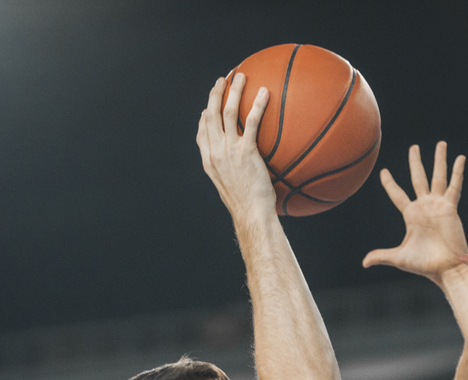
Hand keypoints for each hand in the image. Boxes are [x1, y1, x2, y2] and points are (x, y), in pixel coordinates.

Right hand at [196, 75, 274, 218]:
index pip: (201, 135)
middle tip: (222, 81)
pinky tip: (265, 93)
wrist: (251, 214)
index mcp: (209, 162)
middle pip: (211, 116)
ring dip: (234, 91)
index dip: (203, 119)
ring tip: (241, 76)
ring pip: (228, 112)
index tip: (207, 108)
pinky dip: (257, 105)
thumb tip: (246, 171)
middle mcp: (215, 153)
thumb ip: (235, 175)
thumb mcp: (233, 191)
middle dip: (215, 94)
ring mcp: (229, 151)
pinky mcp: (246, 151)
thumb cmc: (247, 207)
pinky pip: (252, 122)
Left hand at [363, 142, 467, 282]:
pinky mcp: (451, 207)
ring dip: (439, 160)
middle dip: (415, 162)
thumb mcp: (400, 258)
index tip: (383, 172)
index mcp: (411, 215)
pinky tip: (460, 158)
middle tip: (414, 147)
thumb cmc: (425, 265)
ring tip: (441, 143)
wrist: (445, 268)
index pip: (397, 195)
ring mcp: (438, 205)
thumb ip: (382, 256)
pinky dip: (458, 172)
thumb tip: (364, 262)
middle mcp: (424, 206)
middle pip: (418, 178)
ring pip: (438, 177)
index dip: (390, 183)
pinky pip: (454, 186)